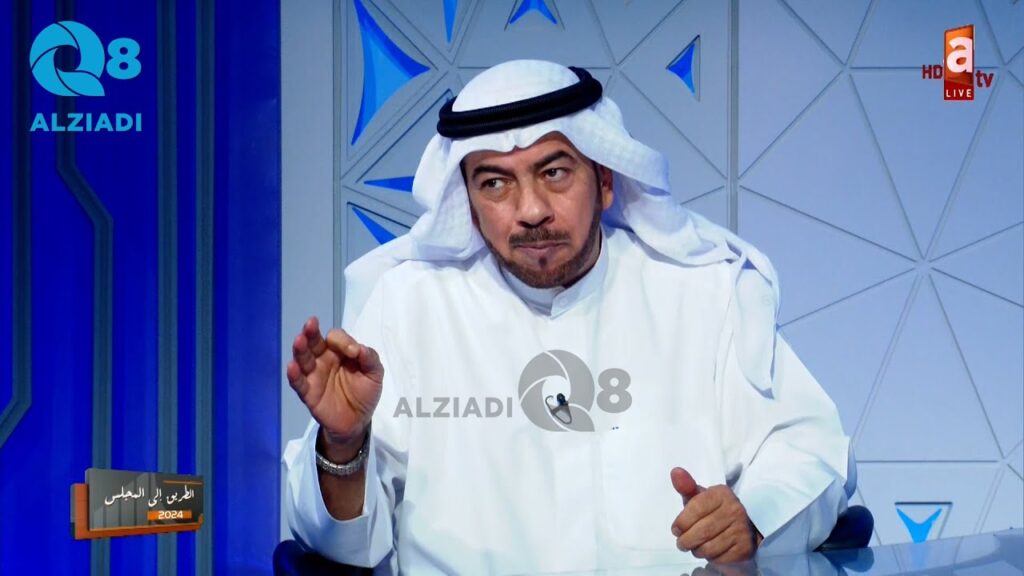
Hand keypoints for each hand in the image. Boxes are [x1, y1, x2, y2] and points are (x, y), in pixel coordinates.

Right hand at [287, 316, 383, 453]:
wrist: (358, 421)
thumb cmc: (365, 393)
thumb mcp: (375, 374)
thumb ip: (370, 358)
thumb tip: (358, 348)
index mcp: (339, 352)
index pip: (335, 337)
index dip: (342, 341)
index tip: (354, 352)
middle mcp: (323, 359)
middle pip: (314, 342)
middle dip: (311, 333)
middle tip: (311, 324)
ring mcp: (314, 375)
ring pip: (303, 359)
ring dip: (300, 349)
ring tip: (299, 340)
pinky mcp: (308, 393)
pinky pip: (298, 383)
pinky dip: (294, 375)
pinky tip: (292, 367)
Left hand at [670, 467, 762, 562]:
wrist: (745, 525)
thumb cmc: (715, 510)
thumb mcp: (701, 497)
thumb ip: (686, 486)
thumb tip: (675, 472)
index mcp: (722, 494)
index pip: (696, 508)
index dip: (681, 522)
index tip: (676, 529)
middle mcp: (735, 510)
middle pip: (701, 531)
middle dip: (685, 541)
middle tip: (682, 543)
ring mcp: (741, 530)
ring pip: (708, 548)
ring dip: (696, 550)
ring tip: (695, 546)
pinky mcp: (744, 548)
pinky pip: (719, 558)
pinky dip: (710, 558)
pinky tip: (710, 550)